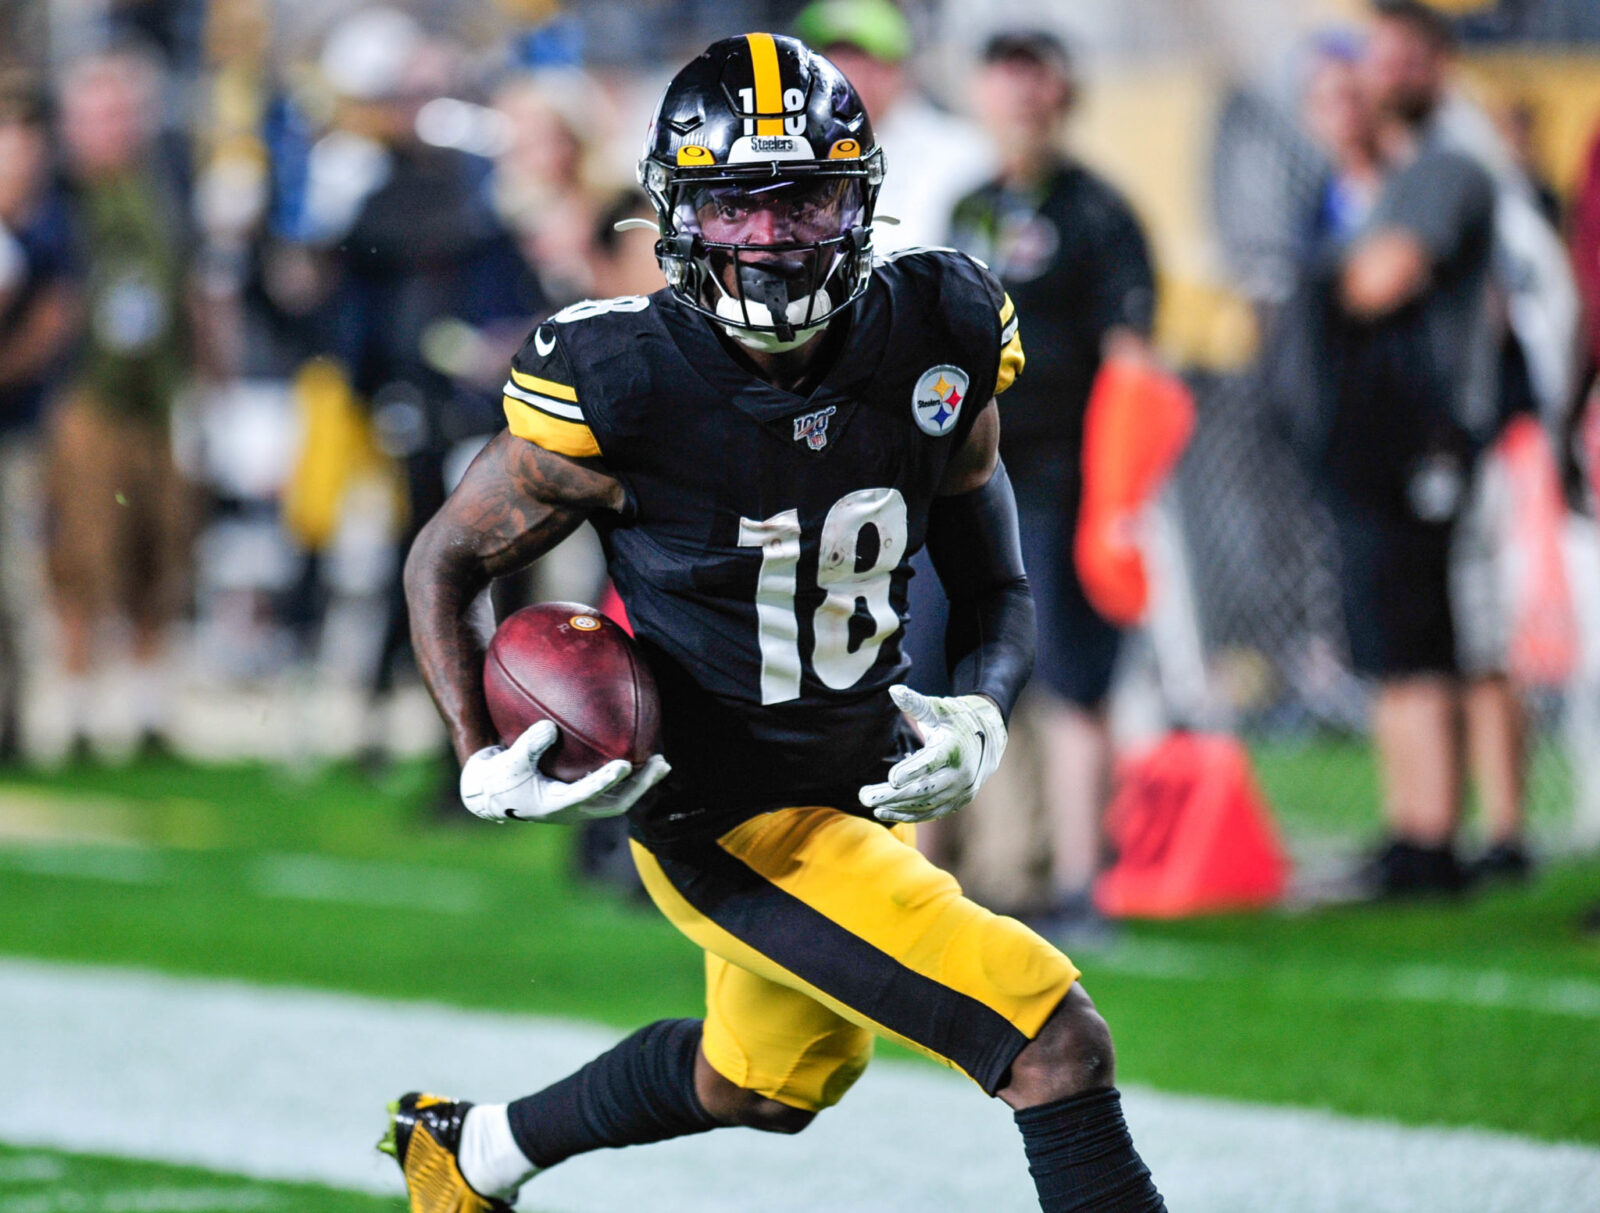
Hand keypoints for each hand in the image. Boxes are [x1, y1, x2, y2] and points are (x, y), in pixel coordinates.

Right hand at [459, 720, 670, 823]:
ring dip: (641, 782)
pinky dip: (626, 775)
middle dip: (641, 785)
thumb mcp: (508, 763)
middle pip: (617, 802)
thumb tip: (549, 726)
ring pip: (619, 797)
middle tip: (660, 763)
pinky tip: (637, 753)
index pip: (588, 794)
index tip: (625, 764)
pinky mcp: (580, 795)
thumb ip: (527, 747)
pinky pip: (610, 787)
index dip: (607, 780)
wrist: (490, 795)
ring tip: (661, 761)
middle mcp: (574, 809)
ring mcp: (579, 804)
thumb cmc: (498, 780)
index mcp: (557, 805)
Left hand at [858, 685, 1005, 823]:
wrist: (989, 736)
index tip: (890, 779)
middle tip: (864, 797)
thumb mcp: (938, 708)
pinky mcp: (959, 801)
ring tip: (871, 805)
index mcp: (955, 748)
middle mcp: (961, 773)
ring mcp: (961, 791)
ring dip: (897, 807)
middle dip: (892, 795)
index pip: (932, 763)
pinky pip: (932, 812)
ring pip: (926, 805)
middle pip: (924, 789)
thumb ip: (915, 703)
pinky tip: (886, 813)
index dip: (911, 771)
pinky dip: (909, 815)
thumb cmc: (956, 718)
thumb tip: (893, 690)